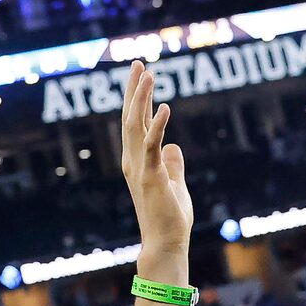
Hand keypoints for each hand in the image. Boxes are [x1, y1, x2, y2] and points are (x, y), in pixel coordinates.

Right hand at [117, 63, 193, 249]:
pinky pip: (153, 145)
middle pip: (131, 117)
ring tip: (147, 74)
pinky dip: (157, 125)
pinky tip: (165, 107)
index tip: (141, 74)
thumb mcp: (174, 184)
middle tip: (137, 63)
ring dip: (141, 98)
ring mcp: (140, 167)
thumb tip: (174, 146)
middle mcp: (133, 160)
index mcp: (138, 160)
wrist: (165, 242)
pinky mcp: (151, 176)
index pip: (136, 122)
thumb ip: (172, 163)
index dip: (138, 98)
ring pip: (136, 125)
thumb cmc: (169, 217)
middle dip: (134, 89)